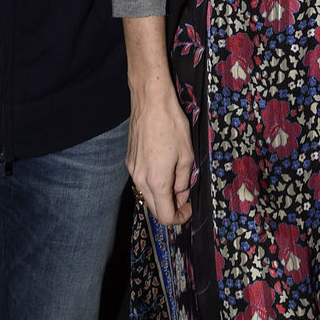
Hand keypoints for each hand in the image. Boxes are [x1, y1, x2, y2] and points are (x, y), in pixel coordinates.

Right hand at [126, 84, 194, 226]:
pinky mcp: (129, 160)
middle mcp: (140, 179)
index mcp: (157, 181)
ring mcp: (132, 170)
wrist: (150, 101)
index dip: (180, 218)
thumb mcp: (187, 155)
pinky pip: (142, 180)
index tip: (189, 209)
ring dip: (162, 196)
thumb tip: (181, 194)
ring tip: (176, 180)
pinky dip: (153, 183)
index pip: (165, 216)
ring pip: (146, 195)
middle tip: (185, 198)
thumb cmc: (171, 124)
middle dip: (171, 209)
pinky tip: (164, 168)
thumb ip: (183, 180)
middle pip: (154, 209)